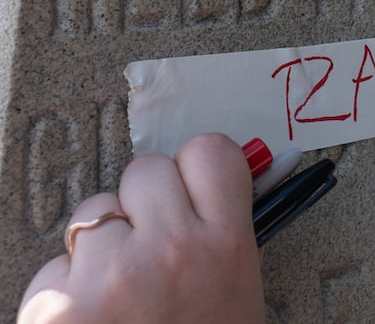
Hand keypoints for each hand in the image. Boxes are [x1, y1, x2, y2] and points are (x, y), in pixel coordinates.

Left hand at [19, 133, 265, 323]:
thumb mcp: (237, 291)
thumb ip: (225, 231)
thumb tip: (235, 173)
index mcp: (226, 246)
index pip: (210, 152)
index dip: (196, 169)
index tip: (192, 187)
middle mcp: (170, 250)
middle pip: (145, 171)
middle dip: (142, 204)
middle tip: (151, 245)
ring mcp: (110, 276)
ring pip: (92, 214)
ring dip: (99, 246)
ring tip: (119, 292)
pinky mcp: (57, 306)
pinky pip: (53, 266)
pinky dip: (65, 292)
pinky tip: (91, 320)